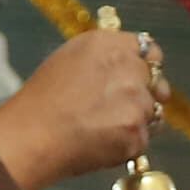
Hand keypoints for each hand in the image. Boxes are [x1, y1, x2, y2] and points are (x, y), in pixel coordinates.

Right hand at [0, 17, 165, 189]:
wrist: (33, 135)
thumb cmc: (43, 100)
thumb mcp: (71, 57)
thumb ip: (106, 56)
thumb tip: (129, 61)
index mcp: (111, 45)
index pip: (150, 50)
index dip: (146, 67)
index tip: (143, 78)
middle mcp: (129, 69)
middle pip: (156, 82)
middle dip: (144, 95)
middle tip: (121, 108)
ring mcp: (136, 102)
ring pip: (152, 113)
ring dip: (135, 121)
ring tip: (102, 127)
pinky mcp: (136, 134)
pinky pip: (142, 140)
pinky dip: (127, 144)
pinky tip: (101, 142)